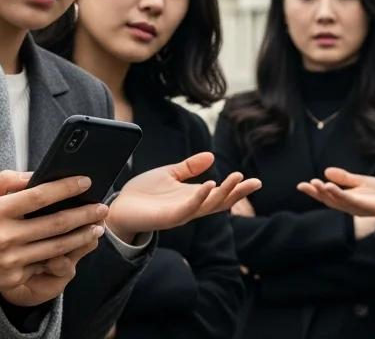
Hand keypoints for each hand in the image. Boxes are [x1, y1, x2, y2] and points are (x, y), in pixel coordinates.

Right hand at [0, 171, 108, 296]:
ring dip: (82, 236)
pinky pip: (44, 264)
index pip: (39, 196)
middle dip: (85, 214)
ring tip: (97, 227)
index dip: (66, 187)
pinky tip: (76, 247)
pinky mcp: (14, 278)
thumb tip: (34, 175)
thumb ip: (4, 181)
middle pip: (56, 223)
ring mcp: (11, 260)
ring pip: (57, 247)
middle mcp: (6, 237)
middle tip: (103, 207)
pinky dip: (63, 255)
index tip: (86, 181)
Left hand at [106, 152, 261, 237]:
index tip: (255, 180)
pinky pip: (188, 207)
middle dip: (237, 192)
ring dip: (224, 193)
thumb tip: (211, 156)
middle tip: (255, 182)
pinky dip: (200, 197)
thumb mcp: (170, 174)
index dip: (237, 188)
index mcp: (192, 196)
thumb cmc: (143, 193)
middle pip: (220, 201)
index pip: (219, 193)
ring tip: (237, 178)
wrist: (119, 207)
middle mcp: (190, 206)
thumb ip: (189, 167)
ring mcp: (181, 213)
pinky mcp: (169, 217)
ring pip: (208, 205)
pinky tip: (210, 184)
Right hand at [297, 167, 374, 238]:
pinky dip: (342, 196)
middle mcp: (350, 206)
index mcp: (347, 200)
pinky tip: (334, 189)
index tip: (300, 185)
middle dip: (318, 193)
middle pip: (330, 201)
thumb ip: (345, 178)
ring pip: (340, 202)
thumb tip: (326, 171)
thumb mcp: (361, 182)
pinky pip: (353, 203)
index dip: (314, 192)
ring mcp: (359, 209)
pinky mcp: (369, 209)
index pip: (328, 196)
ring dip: (329, 194)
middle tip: (306, 184)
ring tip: (319, 184)